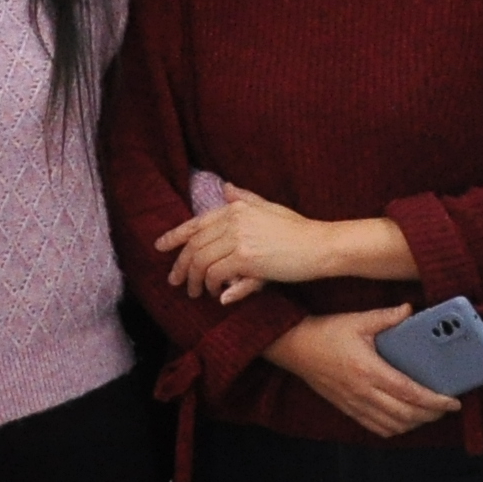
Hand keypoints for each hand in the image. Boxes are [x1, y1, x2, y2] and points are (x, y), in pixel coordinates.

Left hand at [157, 193, 402, 303]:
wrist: (322, 245)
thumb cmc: (298, 229)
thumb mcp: (269, 208)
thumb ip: (245, 198)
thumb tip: (226, 186)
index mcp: (236, 207)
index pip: (196, 223)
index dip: (175, 236)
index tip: (160, 247)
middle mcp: (233, 220)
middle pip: (195, 246)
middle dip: (181, 266)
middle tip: (175, 281)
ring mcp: (239, 239)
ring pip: (202, 263)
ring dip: (196, 281)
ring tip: (196, 293)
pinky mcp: (247, 259)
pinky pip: (217, 275)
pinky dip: (213, 286)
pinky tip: (217, 295)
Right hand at [269, 306, 460, 438]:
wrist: (292, 347)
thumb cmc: (324, 332)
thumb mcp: (356, 321)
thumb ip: (386, 317)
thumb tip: (410, 310)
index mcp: (368, 370)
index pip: (410, 393)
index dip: (435, 401)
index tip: (453, 401)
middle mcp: (363, 391)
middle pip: (407, 415)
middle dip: (432, 414)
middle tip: (445, 407)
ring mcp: (355, 403)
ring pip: (394, 426)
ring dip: (415, 424)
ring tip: (428, 413)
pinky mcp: (348, 408)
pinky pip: (377, 428)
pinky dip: (395, 428)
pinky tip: (403, 419)